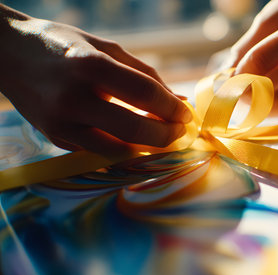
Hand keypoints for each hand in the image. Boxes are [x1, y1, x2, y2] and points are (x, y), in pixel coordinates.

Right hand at [0, 5, 191, 154]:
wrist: (7, 55)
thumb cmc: (64, 46)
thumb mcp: (106, 48)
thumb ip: (145, 75)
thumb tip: (179, 101)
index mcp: (90, 65)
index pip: (145, 94)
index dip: (172, 108)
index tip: (186, 114)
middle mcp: (73, 98)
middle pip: (134, 129)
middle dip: (166, 135)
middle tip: (179, 131)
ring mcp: (61, 123)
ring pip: (118, 150)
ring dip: (147, 147)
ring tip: (161, 136)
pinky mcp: (55, 138)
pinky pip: (99, 151)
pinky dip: (123, 147)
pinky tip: (134, 138)